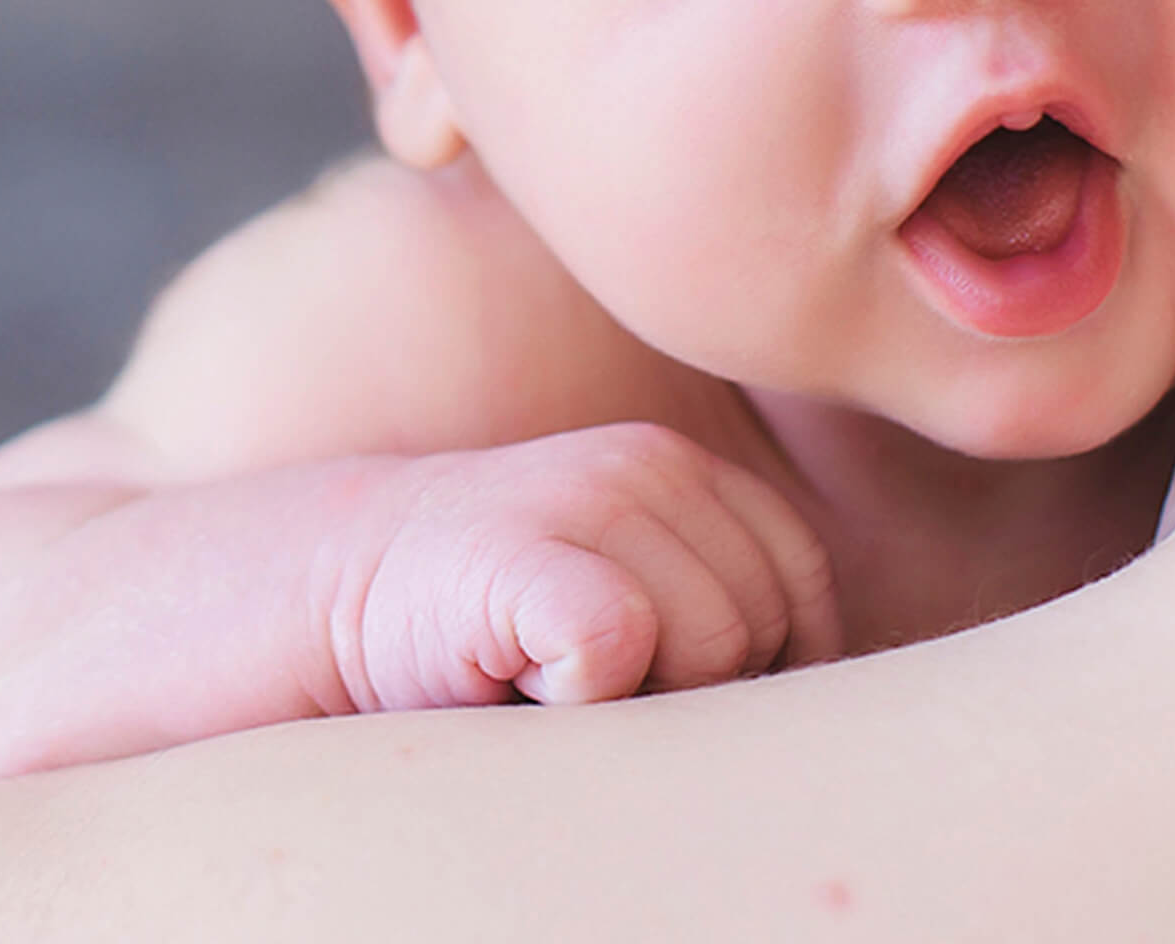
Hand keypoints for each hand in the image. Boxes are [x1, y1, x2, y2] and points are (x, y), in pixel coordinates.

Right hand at [333, 423, 840, 711]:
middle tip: (592, 676)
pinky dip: (582, 693)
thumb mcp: (631, 586)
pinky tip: (525, 681)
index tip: (670, 683)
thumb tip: (839, 709)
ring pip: (710, 642)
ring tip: (552, 673)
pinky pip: (621, 644)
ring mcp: (585, 498)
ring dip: (637, 695)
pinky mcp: (524, 552)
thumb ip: (720, 606)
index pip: (805, 584)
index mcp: (687, 470)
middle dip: (699, 685)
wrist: (334, 591)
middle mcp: (648, 465)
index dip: (764, 662)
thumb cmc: (495, 624)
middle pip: (763, 623)